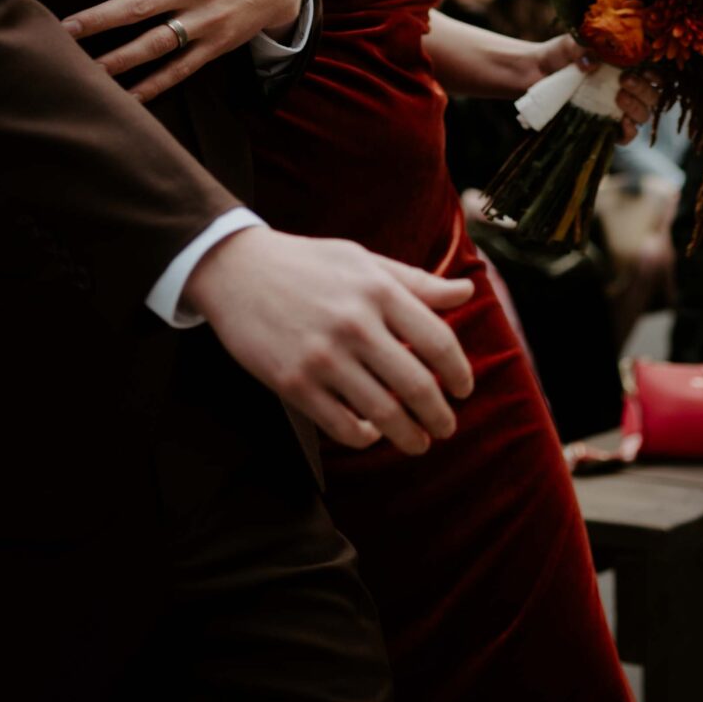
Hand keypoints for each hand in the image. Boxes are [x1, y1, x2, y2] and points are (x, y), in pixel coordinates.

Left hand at [63, 0, 308, 102]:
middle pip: (139, 5)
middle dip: (100, 18)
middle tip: (64, 29)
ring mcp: (205, 20)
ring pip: (156, 43)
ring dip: (120, 59)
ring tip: (87, 69)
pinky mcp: (215, 45)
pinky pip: (180, 69)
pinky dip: (153, 85)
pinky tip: (126, 96)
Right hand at [183, 224, 475, 457]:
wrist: (235, 270)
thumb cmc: (306, 263)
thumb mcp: (362, 260)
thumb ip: (415, 282)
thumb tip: (467, 293)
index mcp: (378, 290)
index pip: (438, 342)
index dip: (460, 373)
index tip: (464, 390)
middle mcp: (355, 324)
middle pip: (417, 386)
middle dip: (441, 416)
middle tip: (446, 427)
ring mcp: (323, 357)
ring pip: (384, 414)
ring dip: (410, 437)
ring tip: (418, 442)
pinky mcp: (294, 384)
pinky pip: (342, 427)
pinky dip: (365, 438)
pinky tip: (370, 433)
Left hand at [520, 36, 654, 139]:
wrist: (535, 71)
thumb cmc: (559, 54)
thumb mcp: (571, 44)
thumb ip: (583, 48)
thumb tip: (592, 62)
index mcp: (627, 67)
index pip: (655, 74)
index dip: (656, 74)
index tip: (644, 68)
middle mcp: (626, 89)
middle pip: (652, 96)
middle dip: (643, 89)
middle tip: (624, 80)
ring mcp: (616, 109)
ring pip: (643, 115)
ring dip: (636, 108)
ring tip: (618, 96)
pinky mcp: (604, 126)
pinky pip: (626, 136)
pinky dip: (628, 132)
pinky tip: (622, 122)